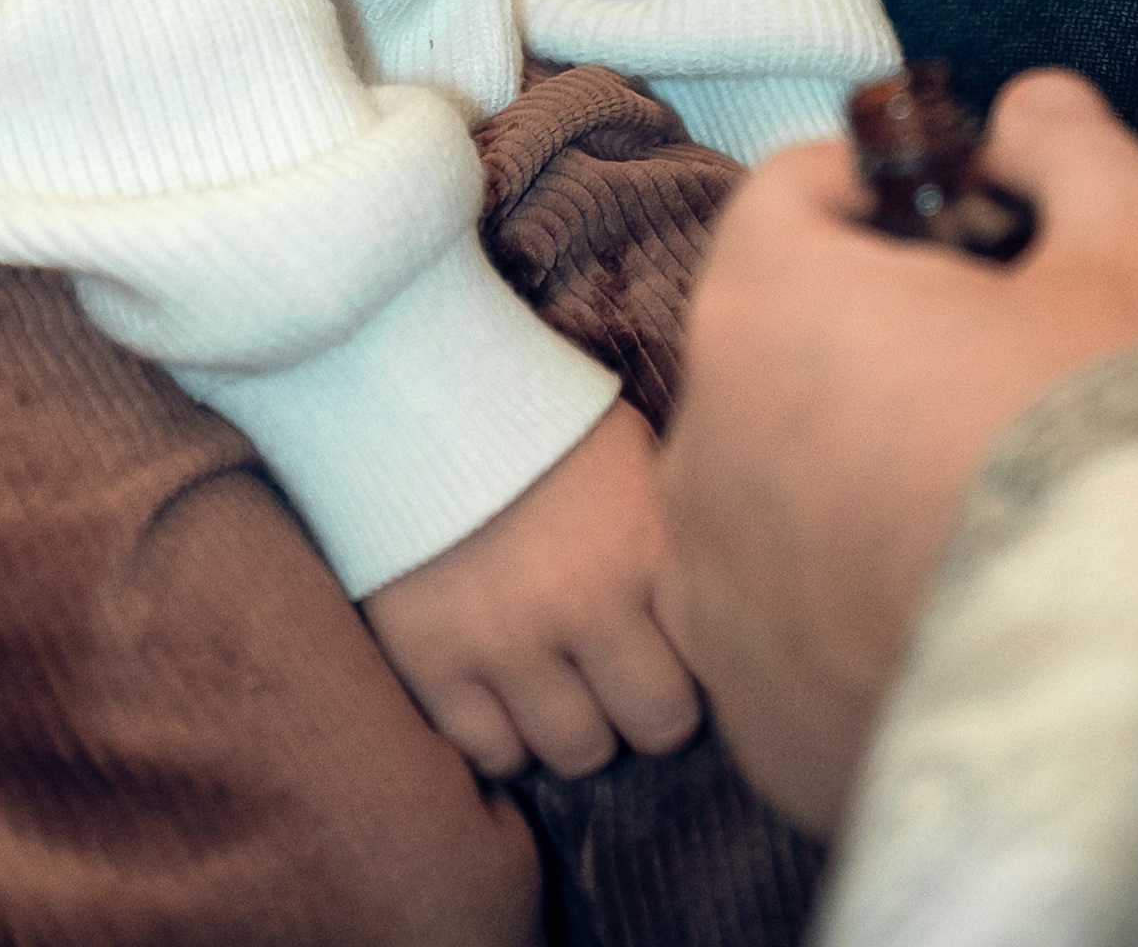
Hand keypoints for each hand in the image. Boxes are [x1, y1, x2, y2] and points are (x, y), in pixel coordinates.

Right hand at [364, 402, 703, 781]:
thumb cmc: (538, 418)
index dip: (703, 654)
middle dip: (648, 701)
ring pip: (579, 751)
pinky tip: (503, 686)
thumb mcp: (631, 454)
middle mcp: (586, 601)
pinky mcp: (434, 659)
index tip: (677, 637)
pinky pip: (494, 753)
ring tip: (560, 674)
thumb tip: (725, 598)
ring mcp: (507, 638)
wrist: (412, 384)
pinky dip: (504, 733)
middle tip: (621, 666)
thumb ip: (673, 536)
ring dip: (578, 722)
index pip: (718, 657)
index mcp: (647, 542)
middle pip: (658, 723)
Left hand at [663, 73, 1137, 834]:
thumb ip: (1069, 150)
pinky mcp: (756, 717)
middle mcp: (702, 446)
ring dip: (853, 471)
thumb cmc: (1125, 459)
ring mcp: (717, 597)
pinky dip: (851, 605)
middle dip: (873, 335)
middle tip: (999, 369)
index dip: (888, 191)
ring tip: (986, 500)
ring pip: (775, 484)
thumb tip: (1028, 117)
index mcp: (764, 307)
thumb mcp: (1131, 255)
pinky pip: (787, 623)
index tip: (973, 229)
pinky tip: (957, 611)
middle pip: (776, 340)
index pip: (790, 193)